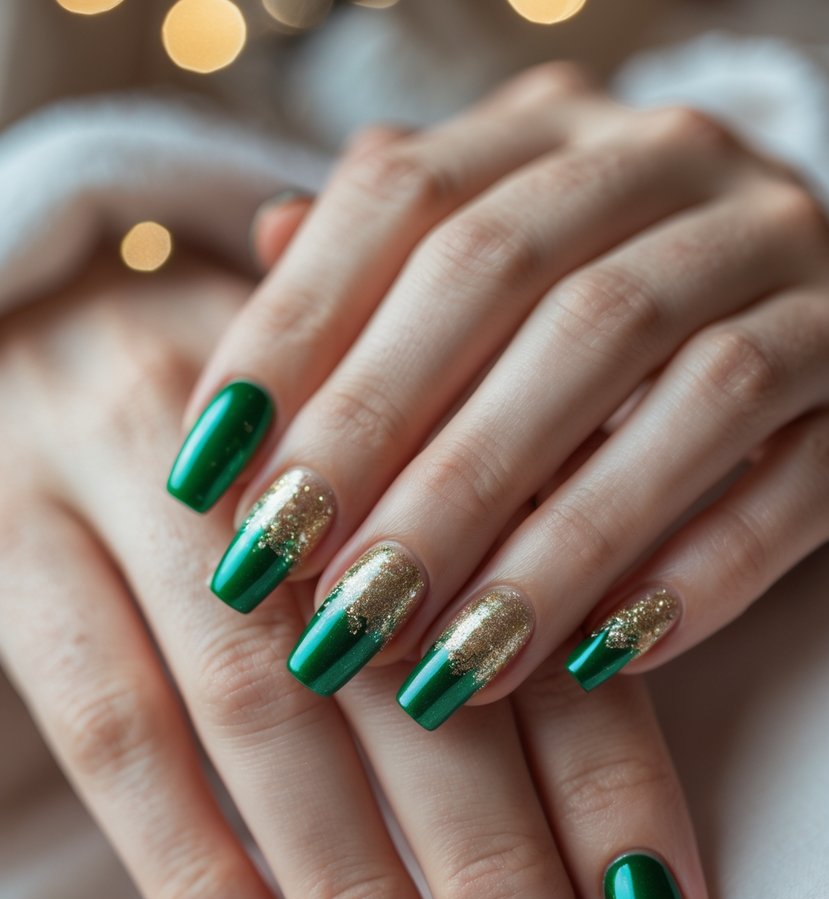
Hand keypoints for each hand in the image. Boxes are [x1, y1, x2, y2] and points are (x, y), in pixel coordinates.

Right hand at [0, 249, 705, 898]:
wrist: (39, 310)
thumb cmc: (257, 403)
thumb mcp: (382, 430)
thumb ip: (485, 530)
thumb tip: (616, 681)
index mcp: (401, 400)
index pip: (527, 608)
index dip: (603, 778)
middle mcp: (276, 446)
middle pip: (400, 675)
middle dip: (487, 867)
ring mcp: (129, 489)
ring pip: (256, 716)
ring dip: (350, 897)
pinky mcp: (15, 553)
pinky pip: (108, 733)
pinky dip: (193, 876)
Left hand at [175, 61, 828, 726]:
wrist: (809, 309)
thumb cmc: (594, 310)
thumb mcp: (488, 265)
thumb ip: (389, 262)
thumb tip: (263, 242)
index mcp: (556, 128)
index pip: (403, 203)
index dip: (295, 340)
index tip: (210, 484)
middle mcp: (677, 170)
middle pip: (516, 293)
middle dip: (401, 463)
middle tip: (317, 606)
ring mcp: (793, 265)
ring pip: (670, 394)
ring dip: (543, 547)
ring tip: (440, 670)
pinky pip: (792, 485)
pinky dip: (695, 579)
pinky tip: (598, 667)